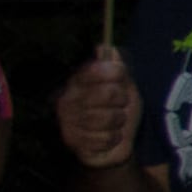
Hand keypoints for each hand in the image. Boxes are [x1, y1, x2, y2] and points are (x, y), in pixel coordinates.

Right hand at [55, 50, 139, 169]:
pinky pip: (103, 138)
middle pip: (107, 93)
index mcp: (79, 81)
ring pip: (107, 118)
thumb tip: (106, 48)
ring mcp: (67, 121)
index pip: (97, 69)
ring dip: (118, 122)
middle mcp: (68, 99)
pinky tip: (108, 136)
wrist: (115, 143)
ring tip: (115, 122)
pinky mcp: (72, 141)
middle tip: (119, 106)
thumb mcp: (124, 86)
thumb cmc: (118, 110)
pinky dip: (113, 139)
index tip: (120, 79)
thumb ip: (117, 67)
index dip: (115, 74)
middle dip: (121, 101)